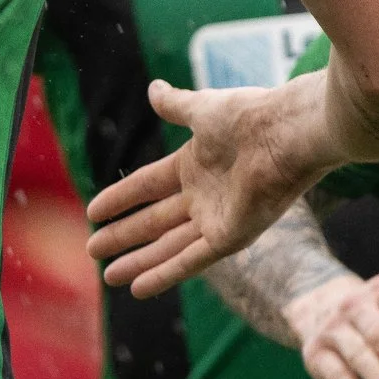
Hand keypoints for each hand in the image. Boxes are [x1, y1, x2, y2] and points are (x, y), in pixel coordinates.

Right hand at [85, 79, 325, 296]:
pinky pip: (191, 261)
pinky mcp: (231, 237)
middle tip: (92, 249)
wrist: (287, 133)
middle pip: (154, 221)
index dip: (120, 198)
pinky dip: (165, 274)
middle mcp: (204, 195)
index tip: (92, 211)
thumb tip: (153, 89)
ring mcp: (217, 218)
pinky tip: (138, 289)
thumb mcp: (201, 110)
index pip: (148, 185)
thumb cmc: (249, 116)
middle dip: (123, 236)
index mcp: (195, 164)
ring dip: (139, 261)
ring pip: (168, 246)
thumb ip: (175, 106)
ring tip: (108, 276)